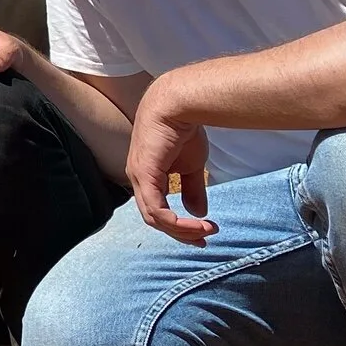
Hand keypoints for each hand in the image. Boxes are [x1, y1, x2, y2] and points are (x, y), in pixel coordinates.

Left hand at [125, 78, 216, 244]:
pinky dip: (176, 222)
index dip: (178, 227)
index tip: (204, 234)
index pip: (156, 211)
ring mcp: (138, 177)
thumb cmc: (183, 131)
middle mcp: (137, 179)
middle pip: (154, 219)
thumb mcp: (190, 166)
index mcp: (146, 177)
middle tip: (204, 240)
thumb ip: (191, 188)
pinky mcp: (144, 174)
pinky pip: (156, 209)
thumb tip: (198, 212)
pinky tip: (197, 223)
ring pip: (154, 218)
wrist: (178, 106)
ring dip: (182, 230)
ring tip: (207, 230)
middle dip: (181, 233)